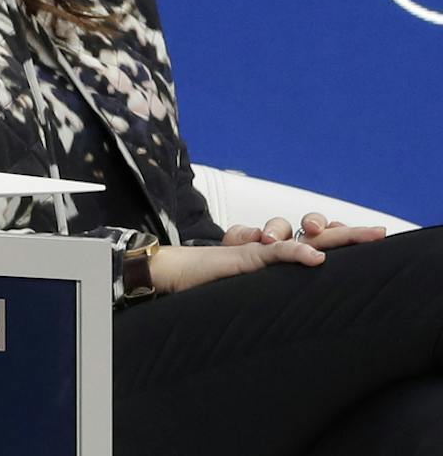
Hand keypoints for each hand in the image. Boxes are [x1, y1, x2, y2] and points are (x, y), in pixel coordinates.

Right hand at [151, 214, 386, 294]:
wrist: (168, 274)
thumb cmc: (203, 284)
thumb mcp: (246, 291)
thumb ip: (270, 292)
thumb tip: (295, 312)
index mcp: (272, 258)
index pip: (311, 244)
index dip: (338, 241)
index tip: (367, 243)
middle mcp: (268, 248)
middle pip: (314, 234)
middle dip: (349, 234)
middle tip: (379, 233)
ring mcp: (258, 250)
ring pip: (299, 236)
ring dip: (331, 236)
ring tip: (360, 237)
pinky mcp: (242, 257)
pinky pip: (274, 253)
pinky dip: (295, 252)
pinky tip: (316, 257)